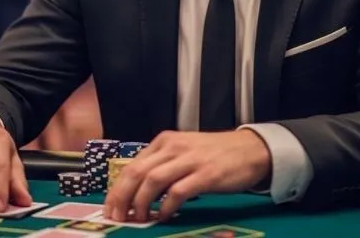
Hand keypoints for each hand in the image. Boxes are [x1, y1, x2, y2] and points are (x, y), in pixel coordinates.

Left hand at [103, 129, 270, 222]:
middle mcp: (173, 147)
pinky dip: (167, 206)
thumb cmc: (214, 154)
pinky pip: (178, 191)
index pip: (132, 165)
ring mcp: (190, 160)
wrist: (249, 149)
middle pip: (137, 172)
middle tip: (116, 217)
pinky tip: (164, 216)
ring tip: (139, 218)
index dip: (117, 189)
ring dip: (141, 202)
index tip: (110, 208)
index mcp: (164, 141)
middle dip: (122, 197)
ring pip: (153, 180)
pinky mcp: (206, 175)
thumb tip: (136, 191)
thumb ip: (162, 165)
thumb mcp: (182, 152)